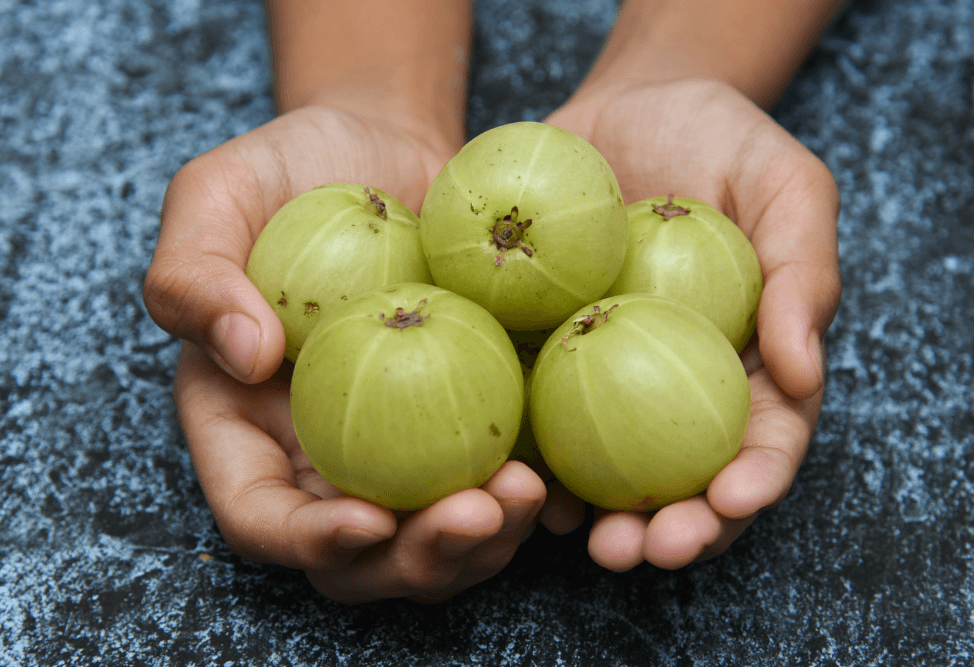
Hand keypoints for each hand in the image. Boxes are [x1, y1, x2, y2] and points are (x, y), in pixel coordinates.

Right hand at [145, 105, 545, 601]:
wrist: (390, 150)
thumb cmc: (293, 168)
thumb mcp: (216, 193)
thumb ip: (193, 275)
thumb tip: (247, 357)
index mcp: (246, 426)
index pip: (261, 516)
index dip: (308, 541)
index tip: (370, 520)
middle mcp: (323, 455)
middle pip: (359, 556)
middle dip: (419, 558)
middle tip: (478, 513)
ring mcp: (399, 448)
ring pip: (434, 539)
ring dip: (486, 541)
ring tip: (529, 493)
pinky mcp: (466, 423)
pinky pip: (494, 482)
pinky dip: (528, 495)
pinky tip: (558, 468)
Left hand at [540, 78, 840, 569]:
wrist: (630, 106)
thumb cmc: (723, 139)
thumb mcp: (787, 186)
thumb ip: (804, 274)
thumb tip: (804, 373)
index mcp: (749, 362)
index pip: (764, 439)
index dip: (753, 481)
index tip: (729, 501)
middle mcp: (678, 385)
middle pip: (685, 476)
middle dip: (673, 529)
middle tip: (642, 549)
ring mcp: (609, 376)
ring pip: (609, 467)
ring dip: (597, 514)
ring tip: (580, 537)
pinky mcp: (545, 353)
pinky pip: (538, 414)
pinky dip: (533, 455)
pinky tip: (517, 479)